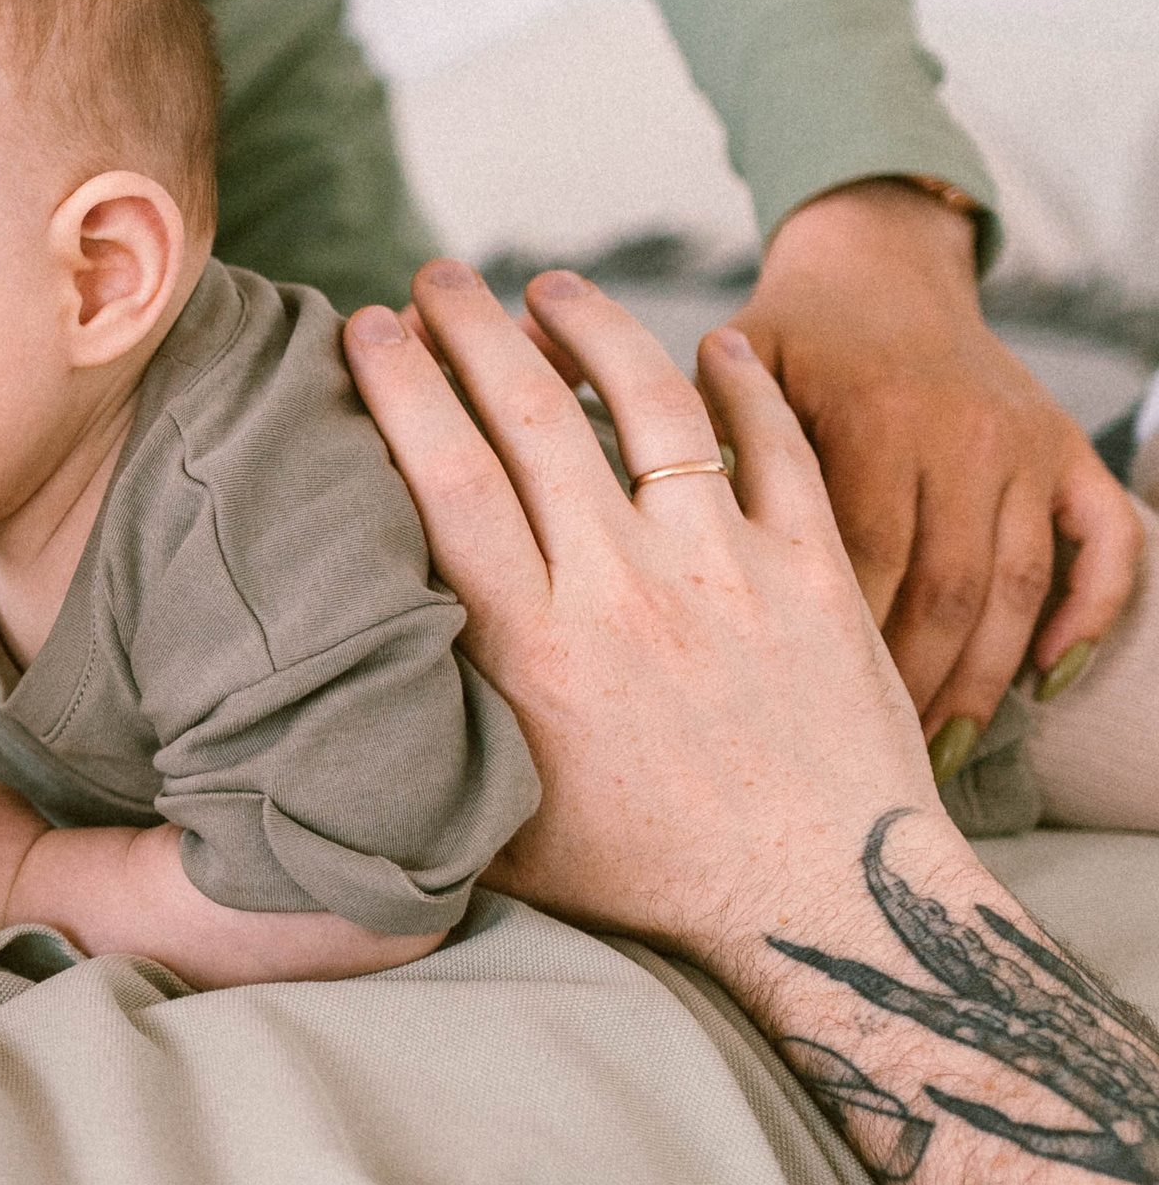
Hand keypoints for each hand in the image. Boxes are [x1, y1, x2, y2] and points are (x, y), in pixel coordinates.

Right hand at [344, 259, 944, 963]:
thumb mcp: (505, 818)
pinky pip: (776, 448)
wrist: (824, 907)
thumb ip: (438, 729)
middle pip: (530, 418)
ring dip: (592, 329)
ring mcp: (727, 572)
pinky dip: (744, 386)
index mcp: (534, 649)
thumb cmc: (649, 880)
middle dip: (470, 329)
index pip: (447, 479)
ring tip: (552, 285)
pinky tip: (715, 342)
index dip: (399, 389)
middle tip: (435, 277)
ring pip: (651, 407)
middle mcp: (623, 591)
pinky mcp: (817, 573)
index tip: (364, 330)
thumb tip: (359, 666)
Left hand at [726, 181, 1142, 757]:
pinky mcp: (1067, 452)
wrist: (878, 269)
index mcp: (874, 416)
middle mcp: (961, 432)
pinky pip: (1106, 546)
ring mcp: (1024, 446)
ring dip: (979, 680)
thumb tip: (584, 504)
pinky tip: (1044, 686)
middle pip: (941, 589)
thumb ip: (677, 437)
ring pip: (1015, 588)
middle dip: (899, 689)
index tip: (770, 724)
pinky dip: (1086, 618)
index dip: (817, 647)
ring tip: (928, 755)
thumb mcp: (722, 376)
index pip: (855, 559)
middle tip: (844, 770)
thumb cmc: (778, 340)